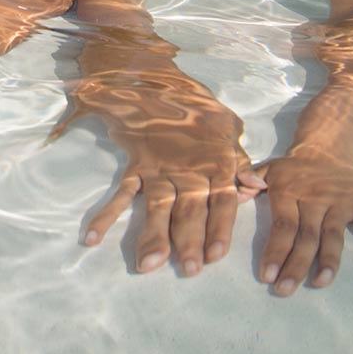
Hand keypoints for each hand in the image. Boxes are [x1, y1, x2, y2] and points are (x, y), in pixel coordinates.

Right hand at [56, 70, 263, 274]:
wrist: (157, 82)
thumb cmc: (200, 112)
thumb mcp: (229, 130)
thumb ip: (242, 163)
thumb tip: (259, 189)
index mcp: (215, 164)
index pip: (222, 201)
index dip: (219, 228)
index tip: (216, 256)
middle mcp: (187, 170)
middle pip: (189, 210)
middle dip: (189, 241)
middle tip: (188, 270)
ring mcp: (158, 170)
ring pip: (156, 206)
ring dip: (153, 235)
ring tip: (148, 265)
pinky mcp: (136, 167)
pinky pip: (120, 194)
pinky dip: (106, 215)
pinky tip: (93, 238)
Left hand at [254, 148, 352, 295]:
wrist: (329, 142)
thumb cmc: (295, 166)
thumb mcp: (269, 168)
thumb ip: (250, 181)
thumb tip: (235, 194)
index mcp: (289, 191)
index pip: (282, 226)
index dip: (275, 252)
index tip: (266, 276)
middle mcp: (314, 198)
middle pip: (305, 237)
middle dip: (295, 266)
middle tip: (284, 291)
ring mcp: (340, 200)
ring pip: (333, 234)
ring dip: (329, 260)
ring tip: (321, 282)